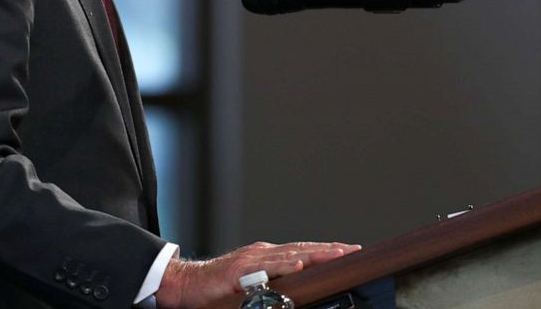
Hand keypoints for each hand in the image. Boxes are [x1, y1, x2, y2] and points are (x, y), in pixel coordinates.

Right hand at [154, 240, 360, 308]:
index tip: (348, 252)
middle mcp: (262, 253)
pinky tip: (297, 264)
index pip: (303, 251)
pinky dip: (282, 265)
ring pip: (289, 254)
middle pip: (302, 249)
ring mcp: (252, 259)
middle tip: (353, 250)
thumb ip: (273, 284)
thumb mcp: (252, 285)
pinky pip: (265, 267)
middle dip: (329, 250)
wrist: (186, 285)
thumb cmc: (218, 288)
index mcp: (267, 256)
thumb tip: (296, 292)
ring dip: (314, 254)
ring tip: (335, 254)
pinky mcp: (239, 270)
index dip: (326, 251)